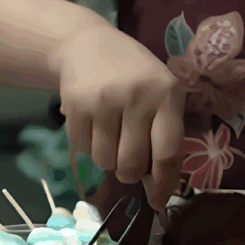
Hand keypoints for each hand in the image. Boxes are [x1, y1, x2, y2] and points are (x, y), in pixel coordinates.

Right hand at [57, 24, 185, 210]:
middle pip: (132, 163)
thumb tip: (158, 188)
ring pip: (105, 161)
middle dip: (130, 173)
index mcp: (167, 93)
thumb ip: (164, 133)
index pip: (168, 151)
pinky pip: (83, 149)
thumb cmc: (133, 74)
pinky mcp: (75, 104)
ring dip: (107, 159)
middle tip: (128, 164)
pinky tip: (93, 123)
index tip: (158, 201)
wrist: (87, 43)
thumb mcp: (159, 92)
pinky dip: (88, 146)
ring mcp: (104, 100)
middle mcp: (137, 96)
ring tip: (110, 135)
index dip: (164, 183)